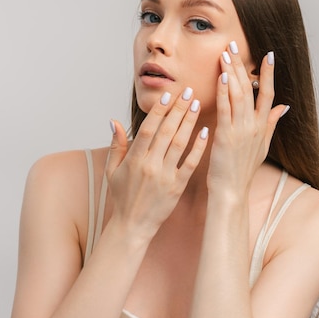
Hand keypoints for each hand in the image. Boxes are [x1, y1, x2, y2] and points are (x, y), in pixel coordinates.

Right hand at [106, 89, 208, 236]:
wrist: (132, 226)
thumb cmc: (122, 197)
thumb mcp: (112, 171)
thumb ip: (116, 145)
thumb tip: (113, 121)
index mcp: (134, 160)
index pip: (148, 129)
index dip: (158, 110)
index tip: (168, 95)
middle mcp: (150, 165)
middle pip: (166, 131)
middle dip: (178, 109)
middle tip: (189, 91)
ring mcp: (165, 176)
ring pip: (180, 143)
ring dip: (189, 122)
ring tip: (197, 105)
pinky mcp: (177, 187)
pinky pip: (190, 163)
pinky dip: (198, 147)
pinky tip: (206, 132)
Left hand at [207, 41, 287, 193]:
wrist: (231, 191)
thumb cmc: (242, 170)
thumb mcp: (262, 145)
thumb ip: (271, 123)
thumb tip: (284, 107)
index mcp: (262, 127)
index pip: (268, 94)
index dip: (269, 74)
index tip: (269, 55)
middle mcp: (254, 126)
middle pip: (251, 89)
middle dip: (242, 66)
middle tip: (235, 45)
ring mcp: (241, 130)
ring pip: (239, 95)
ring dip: (232, 73)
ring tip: (226, 53)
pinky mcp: (226, 136)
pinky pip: (226, 109)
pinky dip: (224, 92)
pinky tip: (221, 76)